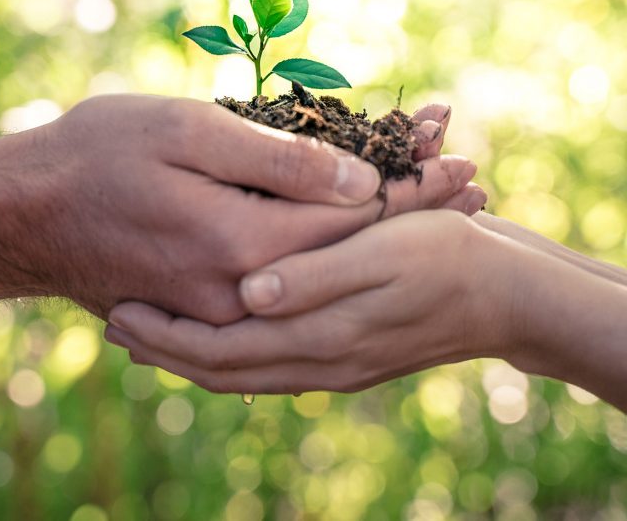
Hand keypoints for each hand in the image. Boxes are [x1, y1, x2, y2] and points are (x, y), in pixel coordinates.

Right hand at [0, 95, 481, 323]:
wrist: (23, 216)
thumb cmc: (97, 154)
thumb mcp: (184, 130)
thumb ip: (276, 161)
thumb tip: (359, 182)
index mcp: (242, 242)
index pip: (356, 220)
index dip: (415, 187)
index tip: (465, 159)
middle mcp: (244, 291)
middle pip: (353, 253)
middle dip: (416, 211)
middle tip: (473, 176)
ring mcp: (225, 309)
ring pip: (325, 272)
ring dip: (383, 233)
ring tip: (436, 201)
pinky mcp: (209, 309)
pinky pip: (288, 285)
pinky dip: (332, 253)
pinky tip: (360, 229)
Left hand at [104, 209, 512, 392]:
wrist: (510, 296)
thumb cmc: (449, 260)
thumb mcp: (383, 253)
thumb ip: (314, 278)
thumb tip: (248, 295)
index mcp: (322, 337)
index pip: (222, 349)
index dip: (166, 335)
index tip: (119, 311)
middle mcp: (320, 364)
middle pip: (223, 370)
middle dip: (166, 350)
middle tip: (115, 323)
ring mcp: (334, 365)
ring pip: (244, 372)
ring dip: (192, 354)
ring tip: (150, 332)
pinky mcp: (347, 355)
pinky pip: (270, 364)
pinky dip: (231, 351)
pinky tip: (220, 329)